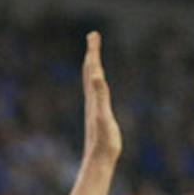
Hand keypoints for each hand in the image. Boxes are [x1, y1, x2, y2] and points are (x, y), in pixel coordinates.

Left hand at [82, 30, 120, 166]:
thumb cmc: (103, 140)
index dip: (93, 51)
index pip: (92, 68)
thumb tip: (96, 75)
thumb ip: (100, 95)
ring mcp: (94, 107)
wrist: (98, 160)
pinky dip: (97, 83)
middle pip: (90, 71)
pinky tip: (98, 84)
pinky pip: (97, 94)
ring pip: (92, 82)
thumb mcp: (103, 115)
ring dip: (93, 66)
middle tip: (93, 36)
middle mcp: (92, 99)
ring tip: (94, 56)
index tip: (93, 34)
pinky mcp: (98, 115)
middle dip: (92, 53)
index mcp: (93, 96)